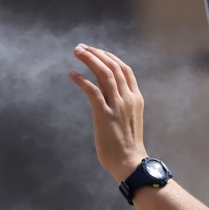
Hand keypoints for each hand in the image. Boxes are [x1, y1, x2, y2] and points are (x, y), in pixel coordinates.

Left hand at [69, 44, 148, 179]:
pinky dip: (81, 79)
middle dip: (96, 53)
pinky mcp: (104, 114)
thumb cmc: (128, 146)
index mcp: (136, 98)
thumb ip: (123, 107)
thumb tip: (109, 101)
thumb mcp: (130, 120)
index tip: (97, 51)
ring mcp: (117, 105)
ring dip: (89, 60)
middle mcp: (128, 98)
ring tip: (77, 52)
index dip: (110, 57)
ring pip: (103, 73)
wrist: (130, 162)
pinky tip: (72, 74)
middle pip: (113, 66)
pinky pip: (92, 90)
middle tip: (81, 47)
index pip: (125, 69)